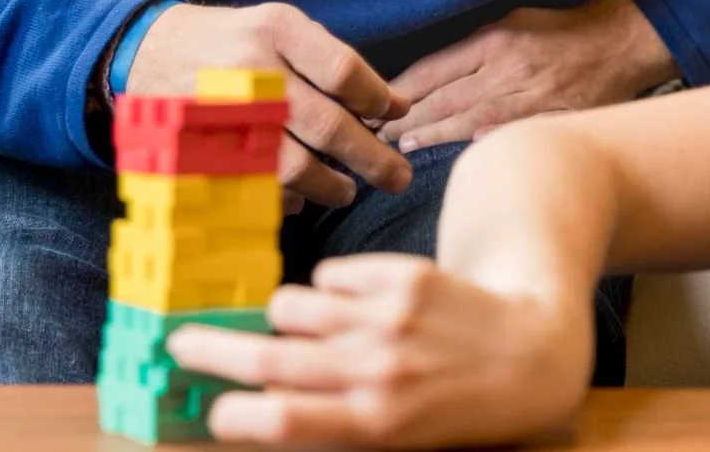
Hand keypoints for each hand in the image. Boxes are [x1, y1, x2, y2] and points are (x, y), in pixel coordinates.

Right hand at [128, 3, 411, 207]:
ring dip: (330, 186)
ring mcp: (224, 114)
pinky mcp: (202, 150)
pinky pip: (255, 187)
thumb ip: (333, 63)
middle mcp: (251, 70)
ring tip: (347, 191)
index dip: (377, 99)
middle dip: (371, 158)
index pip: (343, 71)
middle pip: (327, 125)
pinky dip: (284, 199)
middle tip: (398, 177)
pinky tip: (299, 197)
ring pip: (294, 166)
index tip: (395, 114)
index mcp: (276, 29)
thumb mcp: (279, 28)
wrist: (147, 49)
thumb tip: (394, 105)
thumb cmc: (233, 41)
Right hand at [167, 254, 592, 447]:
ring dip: (282, 314)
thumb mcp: (397, 437)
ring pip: (293, 303)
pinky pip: (332, 273)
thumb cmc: (456, 409)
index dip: (230, 416)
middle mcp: (376, 369)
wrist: (531, 354)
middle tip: (178, 341)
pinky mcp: (404, 274)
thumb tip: (261, 405)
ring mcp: (389, 316)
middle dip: (213, 350)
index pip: (276, 422)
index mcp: (372, 424)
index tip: (210, 411)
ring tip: (297, 323)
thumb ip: (334, 420)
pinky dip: (329, 286)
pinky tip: (356, 302)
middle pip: (268, 358)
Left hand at [378, 0, 675, 152]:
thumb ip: (473, 46)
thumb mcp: (513, 20)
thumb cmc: (560, 28)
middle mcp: (508, 70)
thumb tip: (430, 74)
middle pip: (444, 99)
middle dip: (405, 118)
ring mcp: (530, 98)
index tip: (373, 106)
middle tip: (373, 135)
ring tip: (400, 147)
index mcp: (495, 40)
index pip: (433, 70)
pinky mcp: (550, 119)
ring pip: (469, 123)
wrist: (619, 41)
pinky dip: (478, 146)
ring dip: (431, 136)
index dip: (399, 91)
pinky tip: (456, 158)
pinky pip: (508, 136)